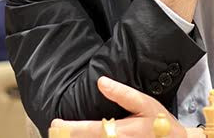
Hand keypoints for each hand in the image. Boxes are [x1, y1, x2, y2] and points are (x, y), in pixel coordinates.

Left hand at [51, 77, 202, 137]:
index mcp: (123, 132)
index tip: (56, 123)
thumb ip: (123, 94)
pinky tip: (81, 137)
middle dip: (68, 137)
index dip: (71, 129)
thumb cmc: (160, 123)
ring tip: (63, 134)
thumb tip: (101, 82)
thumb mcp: (145, 104)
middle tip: (53, 130)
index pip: (91, 131)